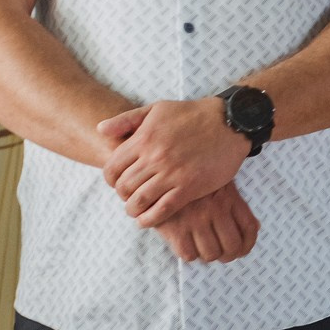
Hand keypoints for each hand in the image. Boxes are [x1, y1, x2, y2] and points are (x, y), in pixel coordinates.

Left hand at [100, 97, 251, 226]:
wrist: (229, 122)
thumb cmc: (193, 114)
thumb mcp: (157, 108)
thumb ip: (126, 119)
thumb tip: (100, 130)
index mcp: (143, 139)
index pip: (112, 169)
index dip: (111, 180)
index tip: (118, 183)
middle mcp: (154, 158)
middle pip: (124, 187)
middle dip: (123, 196)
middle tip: (130, 197)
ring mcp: (172, 174)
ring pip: (139, 201)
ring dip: (133, 210)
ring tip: (137, 210)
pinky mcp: (189, 187)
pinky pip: (162, 210)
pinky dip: (150, 219)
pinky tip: (147, 220)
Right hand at [151, 181, 260, 262]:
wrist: (158, 170)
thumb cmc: (191, 178)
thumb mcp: (218, 182)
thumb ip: (236, 204)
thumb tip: (255, 228)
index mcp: (228, 197)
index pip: (248, 227)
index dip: (248, 244)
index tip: (242, 250)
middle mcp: (215, 210)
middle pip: (232, 246)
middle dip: (228, 255)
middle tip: (221, 254)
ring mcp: (195, 220)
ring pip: (211, 254)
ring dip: (208, 255)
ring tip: (202, 248)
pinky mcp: (174, 228)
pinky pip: (188, 254)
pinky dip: (190, 254)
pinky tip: (187, 244)